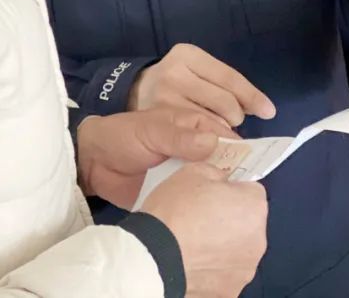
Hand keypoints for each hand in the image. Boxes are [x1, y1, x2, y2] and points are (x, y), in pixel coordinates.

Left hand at [76, 108, 234, 208]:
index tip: (255, 166)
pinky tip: (215, 221)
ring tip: (236, 211)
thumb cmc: (122, 137)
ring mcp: (188, 175)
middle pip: (225, 163)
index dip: (241, 149)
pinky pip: (196, 203)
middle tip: (247, 194)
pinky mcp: (178, 197)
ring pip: (213, 185)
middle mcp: (196, 152)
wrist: (93, 164)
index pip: (225, 136)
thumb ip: (178, 137)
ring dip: (222, 196)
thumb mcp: (150, 130)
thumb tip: (213, 143)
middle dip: (235, 176)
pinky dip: (204, 211)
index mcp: (194, 128)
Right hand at [128, 43, 275, 127]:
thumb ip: (224, 86)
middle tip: (229, 120)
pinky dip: (207, 141)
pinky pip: (197, 137)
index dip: (252, 96)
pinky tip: (205, 140)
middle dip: (235, 116)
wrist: (134, 96)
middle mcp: (174, 73)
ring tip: (215, 130)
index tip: (268, 111)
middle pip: (225, 102)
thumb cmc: (176, 85)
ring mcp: (164, 98)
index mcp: (188, 55)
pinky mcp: (159, 122)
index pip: (230, 78)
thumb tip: (261, 110)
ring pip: (213, 122)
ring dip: (222, 131)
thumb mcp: (196, 74)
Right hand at [142, 164, 267, 297]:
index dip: (230, 189)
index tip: (213, 193)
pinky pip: (223, 272)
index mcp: (253, 208)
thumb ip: (215, 173)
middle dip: (228, 218)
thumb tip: (221, 180)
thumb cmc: (174, 212)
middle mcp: (257, 242)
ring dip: (221, 245)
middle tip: (199, 216)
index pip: (251, 191)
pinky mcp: (228, 291)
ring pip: (236, 250)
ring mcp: (244, 270)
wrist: (153, 257)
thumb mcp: (193, 171)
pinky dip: (211, 268)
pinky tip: (190, 260)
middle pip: (246, 223)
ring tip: (191, 241)